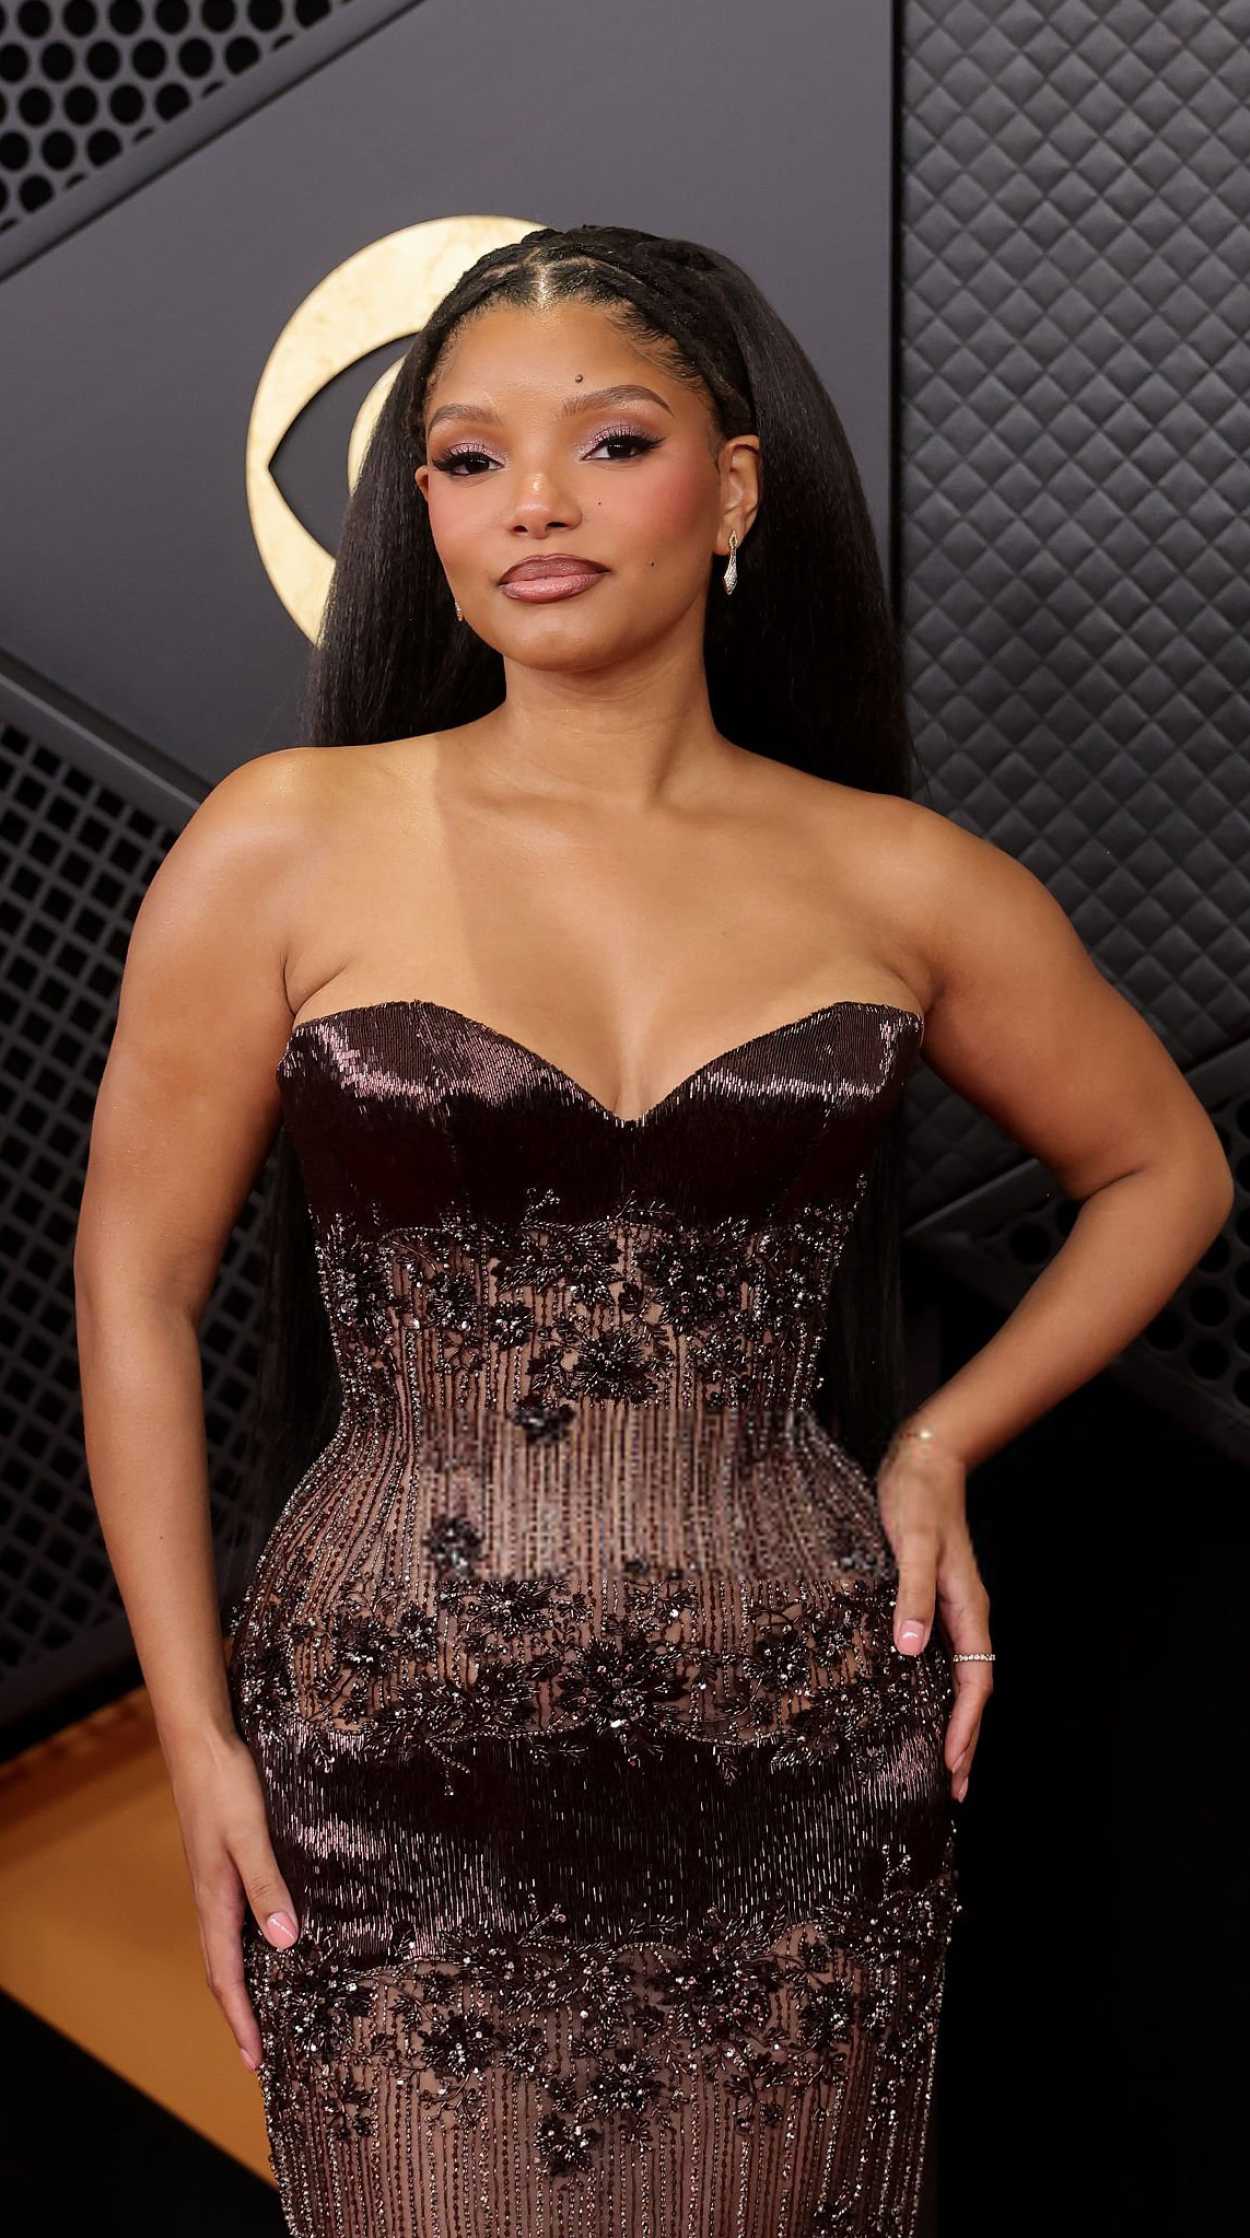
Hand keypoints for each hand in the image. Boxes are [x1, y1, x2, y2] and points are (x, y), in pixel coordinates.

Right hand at [165, 1727, 300, 2072]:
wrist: (200, 1743)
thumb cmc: (224, 1785)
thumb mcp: (249, 1834)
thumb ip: (266, 1884)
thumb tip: (283, 1941)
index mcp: (214, 1901)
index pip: (224, 1977)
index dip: (240, 2020)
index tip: (255, 2061)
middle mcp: (211, 1899)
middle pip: (220, 1971)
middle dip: (237, 2014)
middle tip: (258, 2053)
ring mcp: (214, 1883)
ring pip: (224, 1948)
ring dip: (239, 1984)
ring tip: (262, 2010)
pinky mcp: (222, 1865)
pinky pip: (231, 1922)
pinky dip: (244, 1948)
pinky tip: (266, 1943)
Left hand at [874, 1425, 993, 1803]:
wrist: (923, 1463)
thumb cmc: (917, 1500)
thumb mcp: (913, 1545)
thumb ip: (912, 1595)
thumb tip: (911, 1650)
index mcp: (968, 1609)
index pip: (975, 1683)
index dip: (965, 1727)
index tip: (953, 1766)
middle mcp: (966, 1615)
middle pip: (974, 1692)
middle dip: (967, 1741)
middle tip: (954, 1791)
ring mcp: (952, 1610)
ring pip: (961, 1680)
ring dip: (956, 1723)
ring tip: (945, 1765)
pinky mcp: (934, 1602)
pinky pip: (945, 1661)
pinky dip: (939, 1693)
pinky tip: (921, 1707)